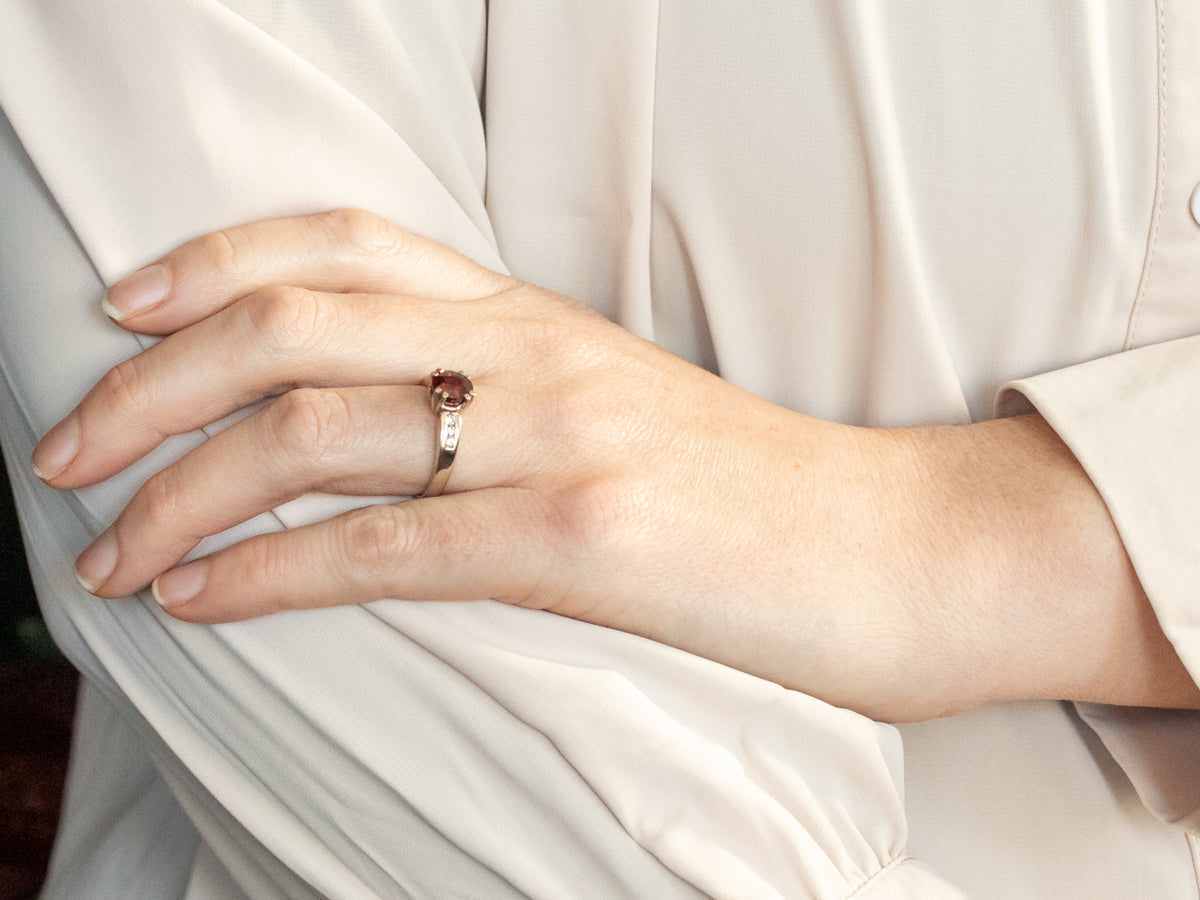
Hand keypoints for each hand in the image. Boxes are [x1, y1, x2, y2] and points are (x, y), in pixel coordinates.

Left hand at [32, 210, 1199, 720]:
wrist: (892, 549)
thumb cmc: (749, 492)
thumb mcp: (614, 410)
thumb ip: (505, 395)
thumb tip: (385, 431)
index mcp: (535, 317)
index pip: (345, 241)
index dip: (214, 260)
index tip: (124, 305)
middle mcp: (530, 354)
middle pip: (293, 323)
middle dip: (149, 384)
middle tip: (66, 447)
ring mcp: (554, 439)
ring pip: (313, 428)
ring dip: (178, 488)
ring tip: (102, 551)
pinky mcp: (578, 541)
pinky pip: (379, 545)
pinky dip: (264, 570)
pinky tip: (196, 597)